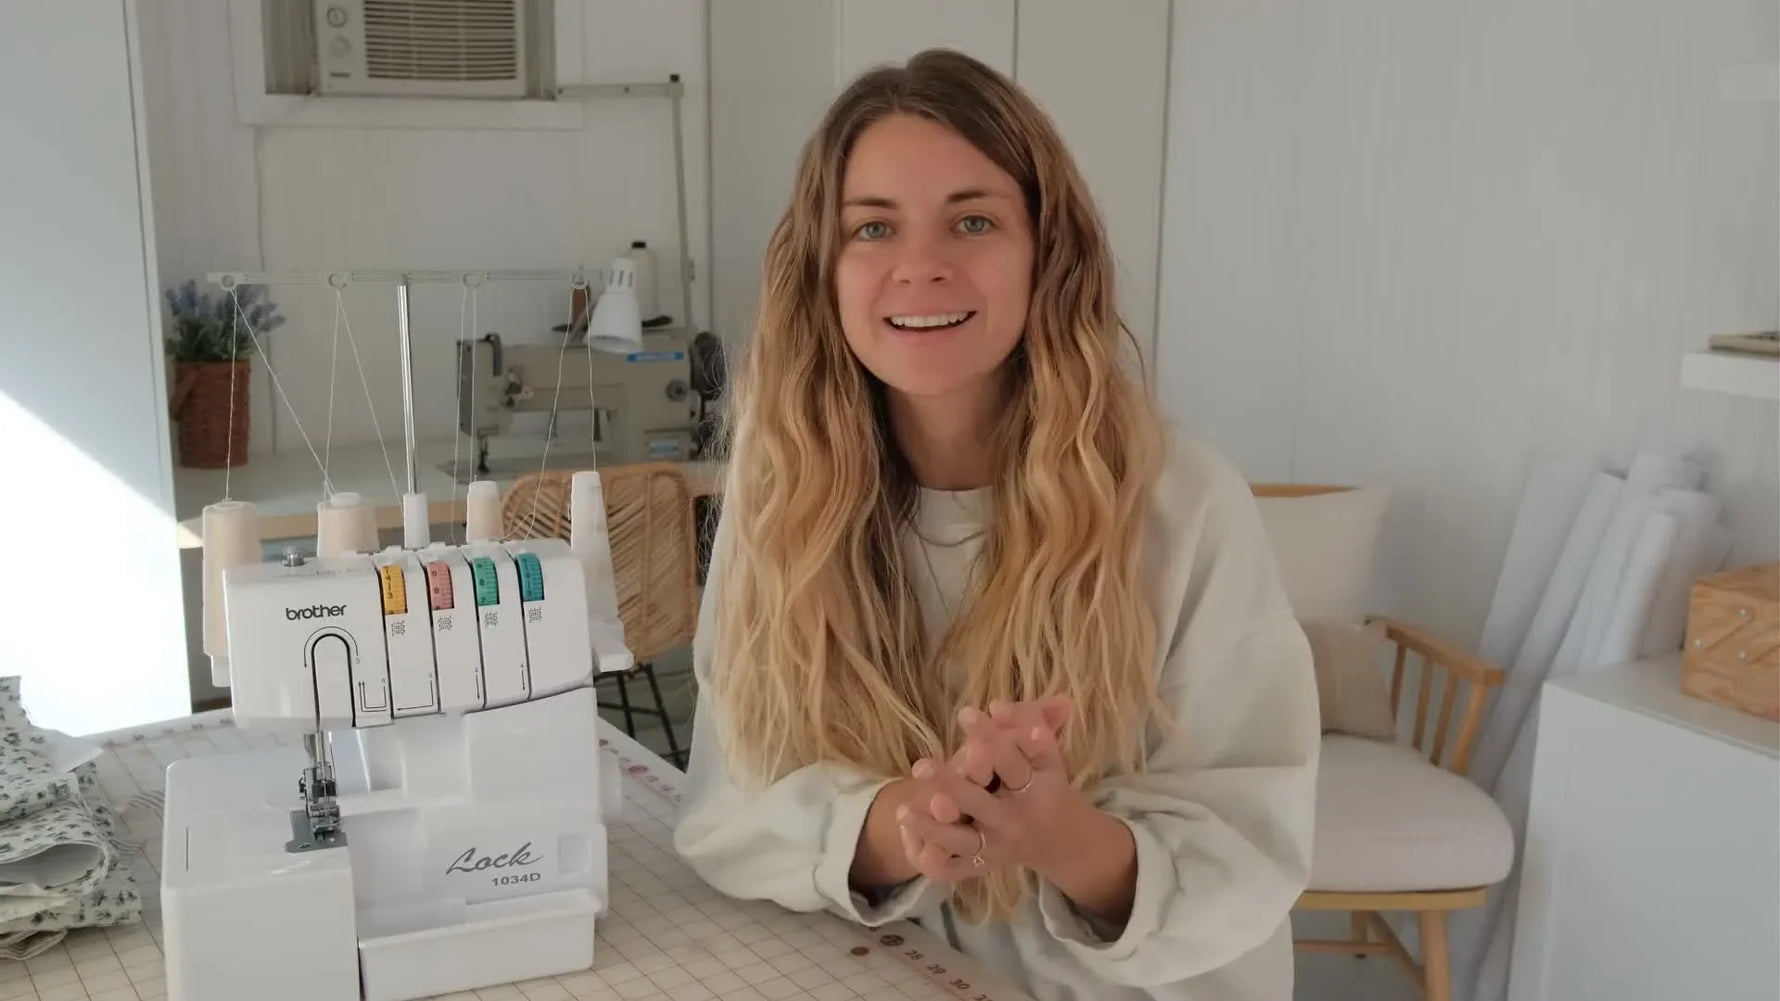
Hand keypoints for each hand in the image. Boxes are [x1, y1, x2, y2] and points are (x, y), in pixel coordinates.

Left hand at [895, 701, 1075, 882]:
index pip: (1012, 762)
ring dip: (932, 828)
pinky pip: (951, 867)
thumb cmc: (1044, 784)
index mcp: (1035, 791)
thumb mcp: (1045, 754)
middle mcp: (1014, 821)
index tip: (964, 712)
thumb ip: (1027, 724)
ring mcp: (995, 847)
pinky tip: (907, 837)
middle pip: (979, 804)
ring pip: (960, 840)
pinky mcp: (980, 866)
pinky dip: (932, 858)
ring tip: (902, 810)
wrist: (1058, 839)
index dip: (989, 737)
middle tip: (920, 766)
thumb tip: (997, 704)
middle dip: (950, 786)